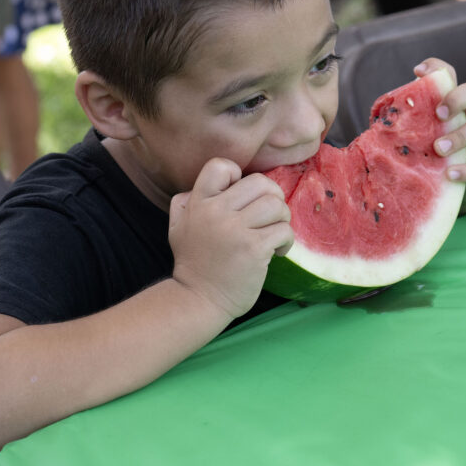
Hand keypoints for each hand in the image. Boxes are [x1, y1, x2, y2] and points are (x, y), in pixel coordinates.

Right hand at [169, 158, 293, 320]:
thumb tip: (214, 181)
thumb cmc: (193, 262)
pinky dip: (286, 240)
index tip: (243, 198)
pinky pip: (284, 230)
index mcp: (198, 202)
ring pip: (276, 204)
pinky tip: (276, 252)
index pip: (221, 165)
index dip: (238, 176)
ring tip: (274, 234)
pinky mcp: (254, 249)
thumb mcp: (178, 225)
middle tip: (269, 217)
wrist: (198, 300)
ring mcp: (235, 230)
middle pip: (260, 183)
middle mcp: (215, 211)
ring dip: (282, 219)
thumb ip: (188, 200)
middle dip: (273, 197)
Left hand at [414, 59, 465, 212]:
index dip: (435, 68)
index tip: (417, 71)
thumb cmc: (434, 153)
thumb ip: (405, 127)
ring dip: (458, 136)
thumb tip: (374, 129)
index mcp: (449, 104)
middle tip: (439, 113)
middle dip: (456, 98)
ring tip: (438, 149)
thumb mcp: (420, 136)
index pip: (447, 76)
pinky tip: (450, 174)